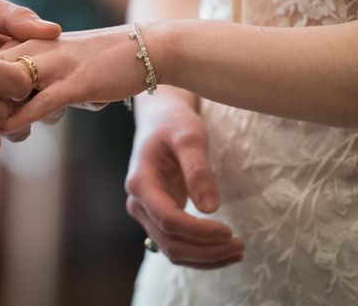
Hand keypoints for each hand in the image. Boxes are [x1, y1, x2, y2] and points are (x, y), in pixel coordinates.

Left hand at [0, 24, 168, 130]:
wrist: (147, 47)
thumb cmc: (103, 57)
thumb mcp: (62, 61)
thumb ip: (36, 78)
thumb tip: (17, 105)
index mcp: (30, 40)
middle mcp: (38, 48)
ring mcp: (56, 65)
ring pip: (11, 88)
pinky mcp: (76, 82)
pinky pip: (41, 102)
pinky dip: (22, 117)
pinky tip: (8, 131)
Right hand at [125, 92, 244, 268]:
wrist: (160, 120)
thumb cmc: (174, 124)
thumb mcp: (189, 137)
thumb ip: (198, 170)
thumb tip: (210, 208)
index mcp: (140, 182)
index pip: (168, 219)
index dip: (199, 231)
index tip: (229, 231)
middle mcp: (138, 202)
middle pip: (170, 241)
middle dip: (206, 250)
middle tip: (241, 245)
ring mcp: (146, 211)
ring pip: (172, 249)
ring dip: (205, 257)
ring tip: (238, 251)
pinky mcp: (158, 216)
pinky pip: (176, 243)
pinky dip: (200, 253)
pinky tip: (224, 250)